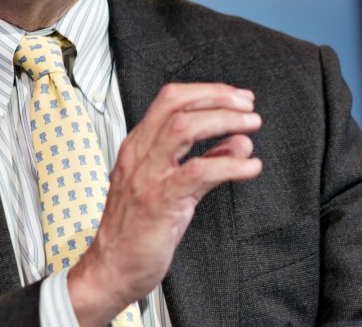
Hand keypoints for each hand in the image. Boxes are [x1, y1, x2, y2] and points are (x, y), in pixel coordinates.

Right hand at [67, 83, 262, 325]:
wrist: (110, 269)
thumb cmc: (134, 231)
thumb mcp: (172, 187)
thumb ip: (206, 161)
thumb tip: (238, 143)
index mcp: (138, 146)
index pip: (170, 99)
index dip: (207, 92)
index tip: (236, 97)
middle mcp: (139, 155)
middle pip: (176, 104)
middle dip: (217, 98)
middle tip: (247, 106)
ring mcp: (147, 176)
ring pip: (184, 128)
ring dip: (224, 122)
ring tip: (250, 127)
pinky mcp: (159, 202)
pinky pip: (198, 173)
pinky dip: (230, 166)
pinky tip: (249, 167)